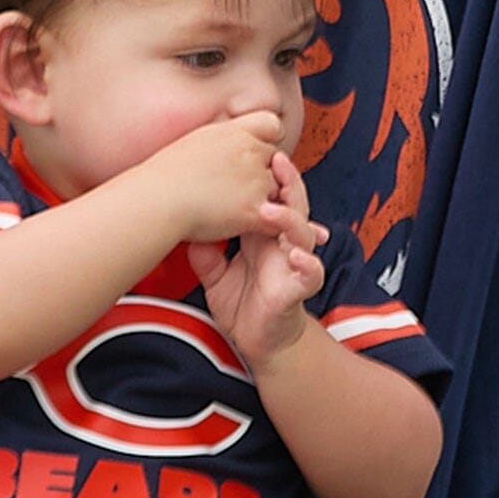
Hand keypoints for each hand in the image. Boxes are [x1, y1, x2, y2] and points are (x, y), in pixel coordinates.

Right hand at [138, 109, 289, 244]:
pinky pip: (276, 218)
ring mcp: (255, 181)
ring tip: (236, 208)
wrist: (154, 201)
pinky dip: (265, 225)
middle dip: (264, 172)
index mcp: (234, 132)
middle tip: (238, 188)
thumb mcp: (193, 141)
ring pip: (277, 189)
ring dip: (264, 199)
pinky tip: (244, 226)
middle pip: (275, 159)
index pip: (272, 124)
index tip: (252, 156)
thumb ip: (219, 138)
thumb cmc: (162, 177)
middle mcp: (249, 151)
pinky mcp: (254, 210)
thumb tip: (226, 142)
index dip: (266, 140)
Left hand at [191, 151, 327, 364]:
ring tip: (272, 210)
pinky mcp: (302, 288)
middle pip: (293, 204)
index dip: (263, 178)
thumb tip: (187, 233)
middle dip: (288, 182)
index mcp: (264, 236)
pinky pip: (311, 271)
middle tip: (276, 160)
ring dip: (291, 219)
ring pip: (303, 233)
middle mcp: (283, 244)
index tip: (247, 154)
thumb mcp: (216, 277)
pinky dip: (306, 262)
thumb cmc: (243, 305)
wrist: (260, 343)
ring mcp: (295, 264)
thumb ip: (206, 255)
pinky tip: (295, 255)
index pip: (268, 198)